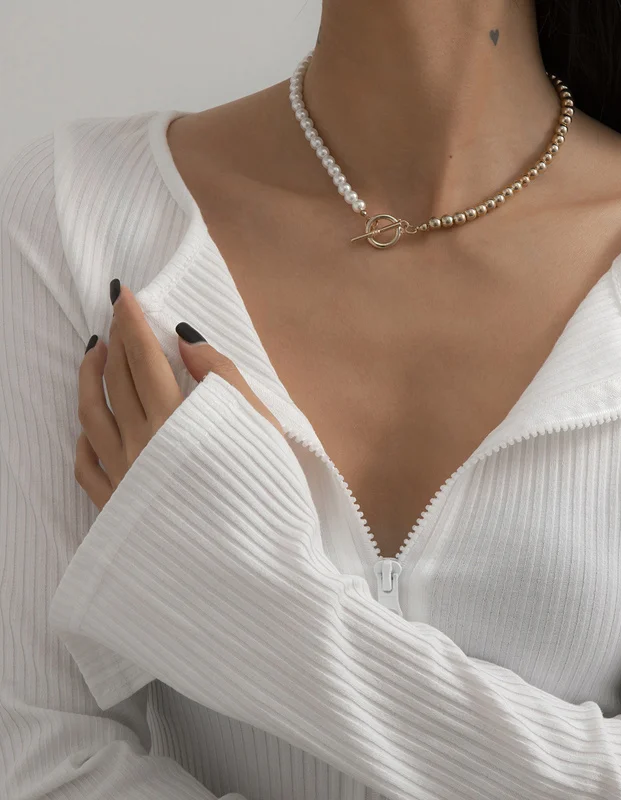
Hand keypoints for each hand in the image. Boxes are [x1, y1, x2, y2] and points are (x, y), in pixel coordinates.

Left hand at [75, 279, 281, 510]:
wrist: (252, 579)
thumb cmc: (268, 500)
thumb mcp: (260, 428)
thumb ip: (223, 378)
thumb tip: (185, 338)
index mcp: (177, 421)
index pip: (144, 356)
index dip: (131, 320)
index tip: (123, 293)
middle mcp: (141, 445)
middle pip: (117, 380)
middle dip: (113, 340)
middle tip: (113, 314)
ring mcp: (124, 479)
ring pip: (90, 417)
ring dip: (88, 379)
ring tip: (93, 354)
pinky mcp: (118, 512)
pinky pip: (86, 467)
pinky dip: (82, 439)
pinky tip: (86, 427)